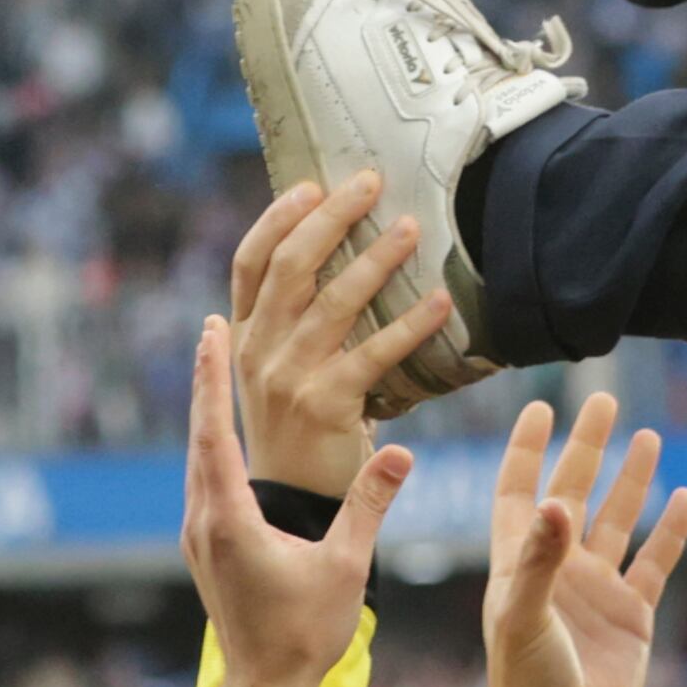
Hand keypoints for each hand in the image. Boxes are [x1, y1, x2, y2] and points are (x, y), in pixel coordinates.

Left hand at [181, 317, 407, 686]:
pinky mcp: (206, 547)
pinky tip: (225, 434)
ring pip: (198, 458)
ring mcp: (198, 535)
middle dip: (207, 381)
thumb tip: (399, 450)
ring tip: (217, 368)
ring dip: (208, 411)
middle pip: (199, 435)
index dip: (212, 379)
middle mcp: (203, 520)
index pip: (217, 433)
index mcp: (230, 519)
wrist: (265, 685)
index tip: (211, 330)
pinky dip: (213, 444)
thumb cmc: (306, 632)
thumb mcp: (346, 564)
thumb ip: (368, 504)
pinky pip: (204, 481)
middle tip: (213, 328)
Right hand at [227, 180, 450, 498]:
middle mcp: (259, 350)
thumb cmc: (296, 429)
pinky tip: (441, 302)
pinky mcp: (327, 404)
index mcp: (244, 336)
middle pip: (292, 267)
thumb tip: (308, 263)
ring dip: (376, 260)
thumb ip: (287, 323)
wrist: (292, 503)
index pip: (250, 263)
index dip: (277, 219)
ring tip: (412, 229)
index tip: (310, 185)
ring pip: (334, 301)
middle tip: (369, 183)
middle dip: (331, 218)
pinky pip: (376, 352)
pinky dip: (411, 323)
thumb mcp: (276, 371)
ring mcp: (289, 376)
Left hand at [480, 393, 686, 686]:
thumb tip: (555, 500)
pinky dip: (673, 530)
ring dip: (632, 479)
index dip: (526, 448)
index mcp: (518, 563)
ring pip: (619, 518)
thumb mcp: (522, 618)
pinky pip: (656, 560)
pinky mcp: (633, 614)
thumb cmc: (527, 684)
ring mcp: (597, 589)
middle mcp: (558, 568)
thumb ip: (540, 559)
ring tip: (647, 435)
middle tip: (604, 399)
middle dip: (587, 446)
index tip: (540, 406)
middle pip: (574, 490)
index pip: (518, 490)